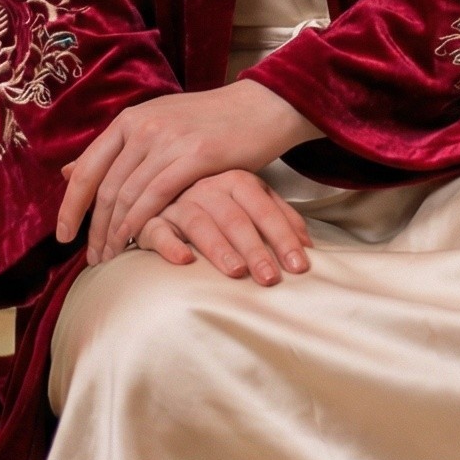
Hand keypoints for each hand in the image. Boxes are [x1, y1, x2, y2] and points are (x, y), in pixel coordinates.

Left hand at [57, 80, 320, 265]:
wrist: (261, 107)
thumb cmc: (209, 122)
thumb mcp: (156, 126)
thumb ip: (116, 150)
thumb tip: (67, 171)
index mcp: (130, 119)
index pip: (87, 167)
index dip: (70, 205)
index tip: (63, 235)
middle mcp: (143, 126)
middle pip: (105, 187)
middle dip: (94, 228)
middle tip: (91, 258)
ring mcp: (168, 140)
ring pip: (127, 195)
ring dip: (115, 232)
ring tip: (111, 257)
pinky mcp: (195, 155)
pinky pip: (156, 195)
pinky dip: (140, 222)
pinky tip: (135, 242)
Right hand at [137, 171, 312, 283]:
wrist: (167, 190)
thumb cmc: (218, 203)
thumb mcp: (252, 202)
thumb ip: (280, 217)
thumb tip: (308, 245)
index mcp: (237, 180)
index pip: (265, 209)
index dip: (283, 237)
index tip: (299, 266)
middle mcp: (208, 188)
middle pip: (235, 219)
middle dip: (255, 250)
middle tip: (270, 278)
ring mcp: (178, 202)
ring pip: (200, 224)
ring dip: (219, 249)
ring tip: (236, 272)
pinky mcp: (151, 219)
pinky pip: (159, 230)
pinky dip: (171, 245)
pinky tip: (184, 260)